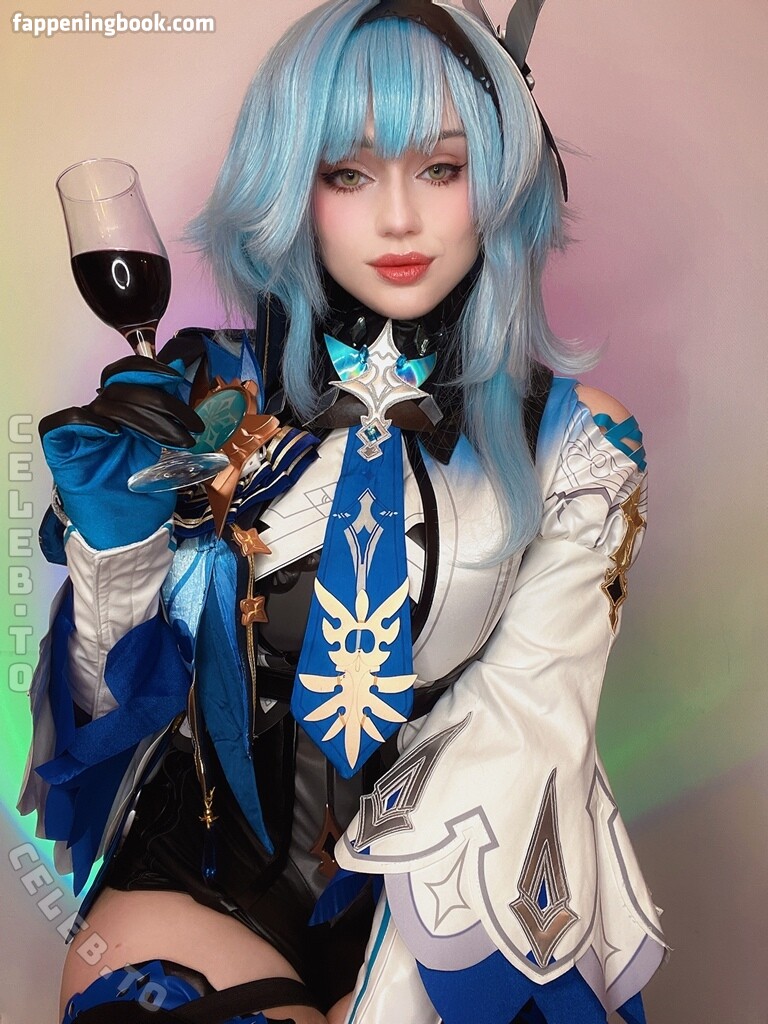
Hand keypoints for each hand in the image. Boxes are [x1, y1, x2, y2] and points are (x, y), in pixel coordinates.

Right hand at [40, 356, 203, 549]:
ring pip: (102, 405)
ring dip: (140, 416)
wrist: (130, 534)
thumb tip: (179, 365)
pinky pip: (63, 425)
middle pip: (119, 390)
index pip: (125, 377)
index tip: (174, 377)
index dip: (146, 371)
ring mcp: (82, 436)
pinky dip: (87, 422)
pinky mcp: (63, 453)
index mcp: (122, 417)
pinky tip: (112, 432)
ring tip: (171, 439)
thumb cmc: (144, 496)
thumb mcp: (164, 448)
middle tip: (188, 425)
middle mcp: (100, 421)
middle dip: (157, 401)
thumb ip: (167, 411)